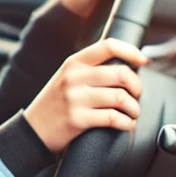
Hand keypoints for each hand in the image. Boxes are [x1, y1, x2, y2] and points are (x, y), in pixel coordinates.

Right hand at [24, 38, 148, 154]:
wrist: (32, 130)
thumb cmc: (55, 105)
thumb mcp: (67, 78)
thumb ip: (90, 70)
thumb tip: (129, 67)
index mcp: (73, 63)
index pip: (108, 46)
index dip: (131, 51)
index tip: (143, 61)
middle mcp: (73, 77)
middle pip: (122, 74)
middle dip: (138, 87)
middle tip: (137, 96)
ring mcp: (75, 98)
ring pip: (121, 98)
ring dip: (135, 109)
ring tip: (132, 114)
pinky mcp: (78, 119)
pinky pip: (114, 118)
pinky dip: (127, 123)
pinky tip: (125, 124)